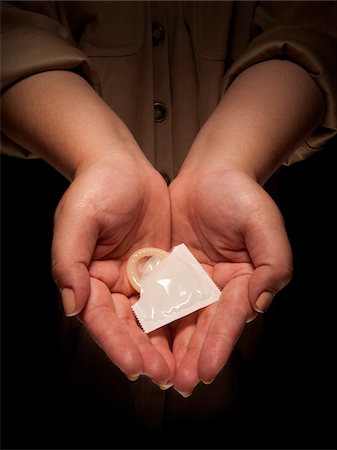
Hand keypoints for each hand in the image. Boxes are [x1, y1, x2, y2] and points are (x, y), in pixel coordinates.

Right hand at [51, 155, 174, 385]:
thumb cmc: (94, 188)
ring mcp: (140, 279)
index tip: (135, 367)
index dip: (116, 344)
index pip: (101, 320)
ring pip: (154, 319)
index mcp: (88, 279)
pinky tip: (198, 334)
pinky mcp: (162, 269)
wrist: (123, 165)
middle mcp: (114, 286)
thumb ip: (69, 262)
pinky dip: (183, 316)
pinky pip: (174, 296)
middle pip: (129, 327)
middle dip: (145, 353)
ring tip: (183, 368)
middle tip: (165, 376)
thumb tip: (72, 306)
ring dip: (167, 344)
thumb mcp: (76, 220)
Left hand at [169, 167, 292, 394]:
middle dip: (191, 355)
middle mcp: (216, 289)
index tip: (205, 370)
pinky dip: (148, 317)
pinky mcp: (168, 271)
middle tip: (178, 383)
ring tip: (156, 372)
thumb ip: (273, 263)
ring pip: (177, 319)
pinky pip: (156, 296)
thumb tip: (259, 302)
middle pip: (202, 327)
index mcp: (243, 283)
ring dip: (168, 346)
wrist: (211, 173)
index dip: (219, 344)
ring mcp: (190, 282)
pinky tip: (137, 337)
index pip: (230, 319)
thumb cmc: (241, 196)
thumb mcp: (265, 225)